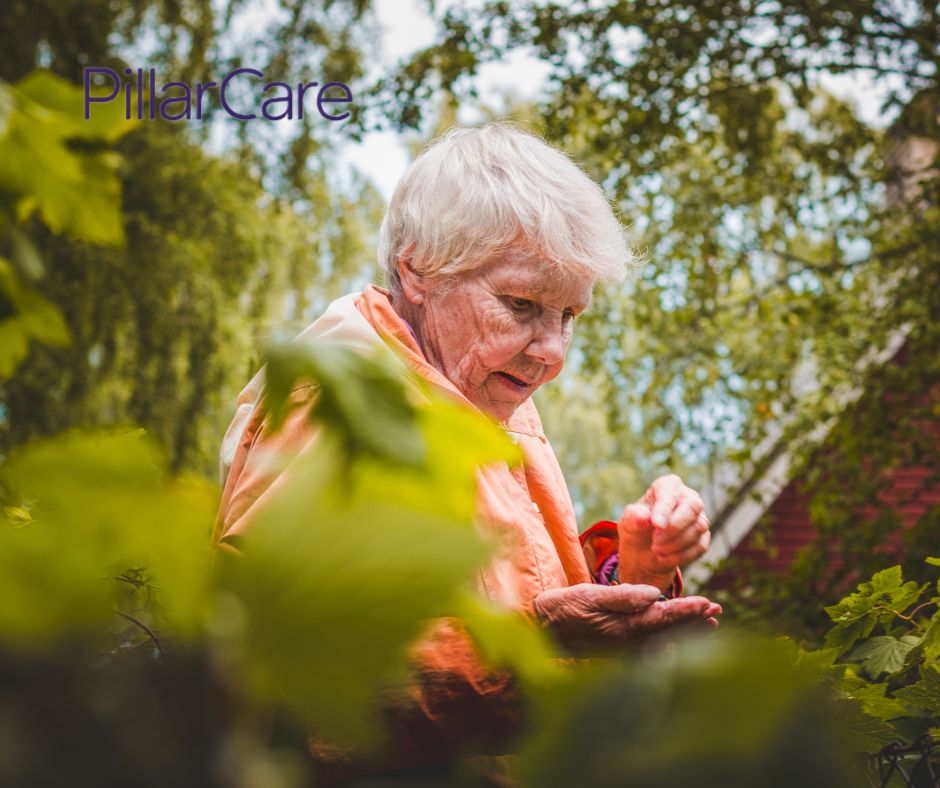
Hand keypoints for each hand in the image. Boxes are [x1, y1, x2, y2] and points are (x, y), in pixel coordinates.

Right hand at [532, 582, 720, 655]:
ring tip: (707, 623)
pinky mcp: (615, 651)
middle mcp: (627, 643)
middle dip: (694, 622)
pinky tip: (674, 639)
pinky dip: (668, 640)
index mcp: (623, 628)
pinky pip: (650, 647)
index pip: (664, 617)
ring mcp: (622, 650)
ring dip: (685, 631)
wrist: (539, 630)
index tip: (708, 603)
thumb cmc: (562, 608)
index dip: (688, 610)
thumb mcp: (589, 596)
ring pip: (663, 641)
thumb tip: (655, 596)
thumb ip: (622, 597)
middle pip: (669, 633)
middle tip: (717, 612)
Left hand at [618, 474, 710, 590]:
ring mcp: (698, 517)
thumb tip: (643, 517)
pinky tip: (663, 559)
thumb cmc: (636, 528)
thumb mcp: (628, 523)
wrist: (643, 551)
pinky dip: (681, 556)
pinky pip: (700, 546)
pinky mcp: (703, 537)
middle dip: (674, 527)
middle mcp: (688, 497)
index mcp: (668, 486)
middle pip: (692, 507)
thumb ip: (634, 517)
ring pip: (698, 527)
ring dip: (676, 544)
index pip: (671, 492)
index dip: (665, 509)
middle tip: (655, 541)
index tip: (656, 525)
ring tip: (655, 550)